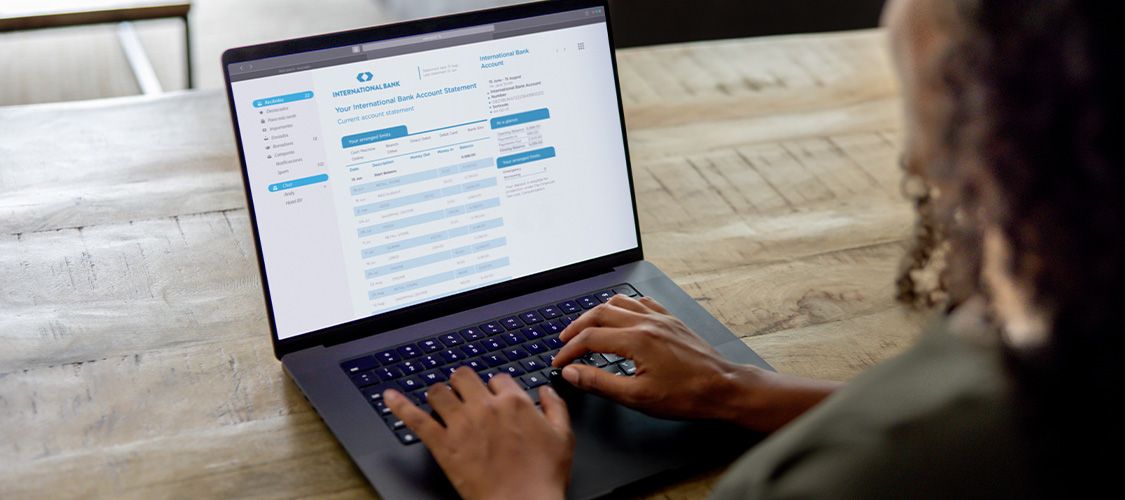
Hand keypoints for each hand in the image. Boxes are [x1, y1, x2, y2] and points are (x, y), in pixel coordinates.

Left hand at [384, 368, 573, 499]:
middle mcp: (485, 407)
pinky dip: (399, 405)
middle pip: (464, 377)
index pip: (498, 378)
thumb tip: (545, 390)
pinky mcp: (443, 445)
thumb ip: (555, 406)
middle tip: (465, 395)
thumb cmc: (543, 477)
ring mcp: (461, 424)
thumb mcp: (563, 436)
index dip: (496, 388)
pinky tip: (389, 396)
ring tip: (440, 400)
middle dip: (464, 383)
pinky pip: (415, 419)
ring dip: (439, 393)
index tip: (495, 399)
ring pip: (439, 391)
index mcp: (514, 402)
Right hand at [552, 295, 838, 431]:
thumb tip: (572, 373)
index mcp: (636, 340)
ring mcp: (660, 317)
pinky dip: (625, 306)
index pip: (589, 338)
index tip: (560, 361)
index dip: (569, 350)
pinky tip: (622, 315)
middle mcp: (646, 322)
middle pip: (599, 314)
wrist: (723, 388)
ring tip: (587, 325)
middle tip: (564, 341)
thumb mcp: (637, 397)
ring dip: (598, 312)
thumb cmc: (685, 396)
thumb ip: (599, 383)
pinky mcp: (671, 319)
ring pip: (619, 302)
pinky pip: (642, 302)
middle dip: (577, 326)